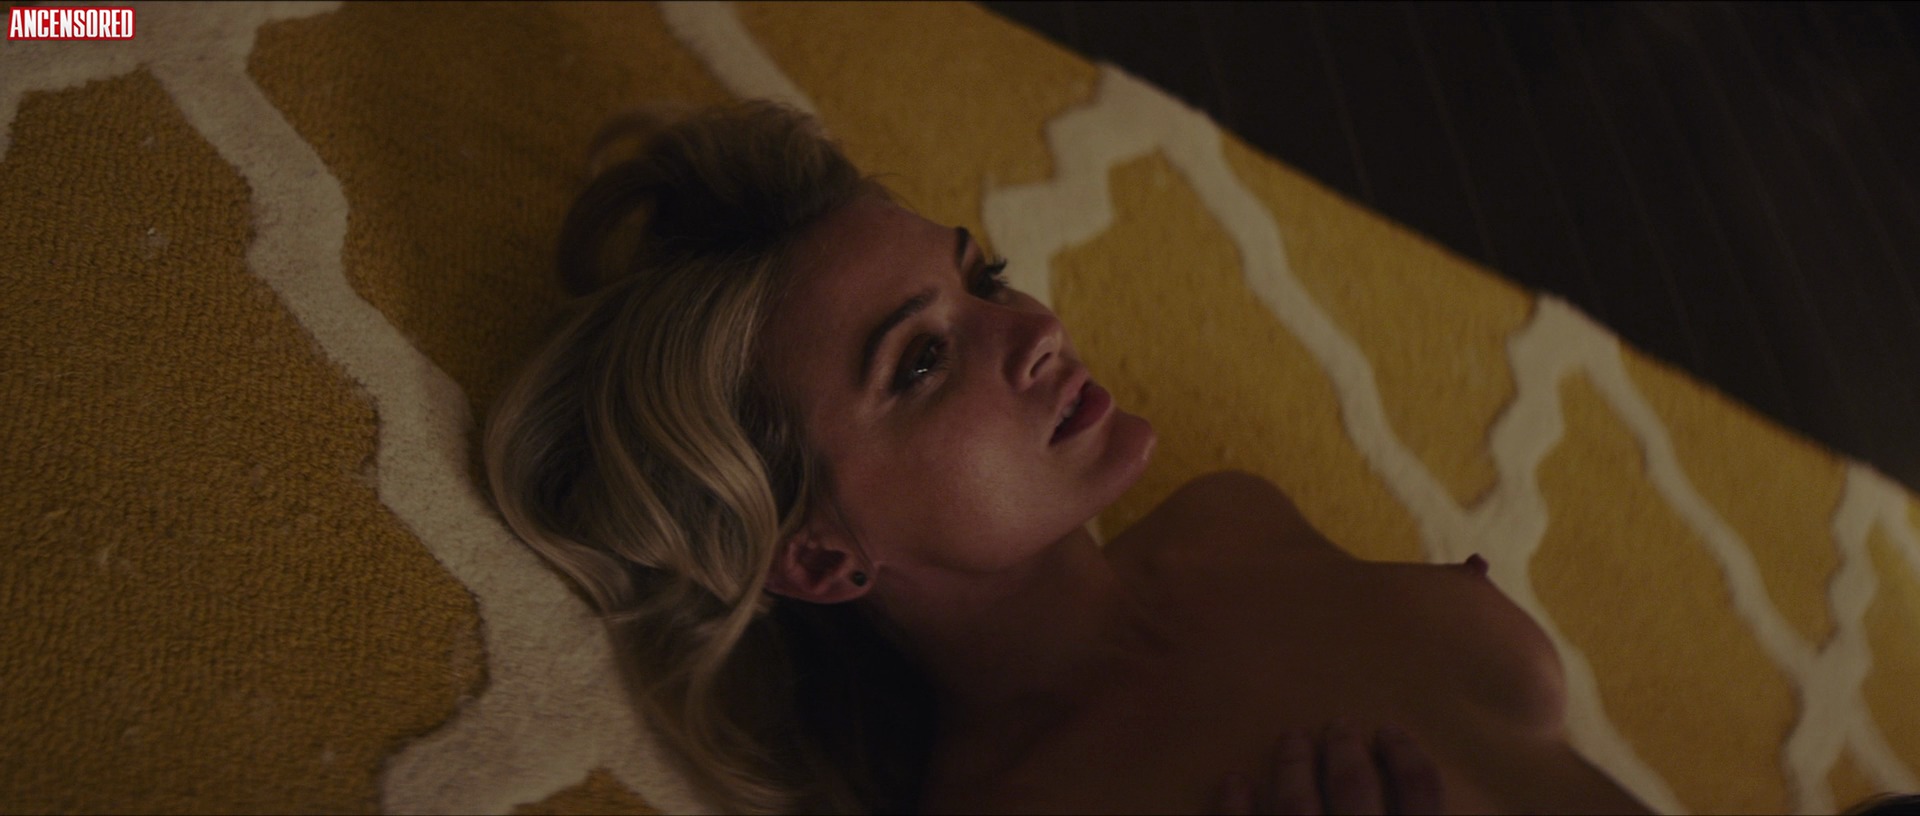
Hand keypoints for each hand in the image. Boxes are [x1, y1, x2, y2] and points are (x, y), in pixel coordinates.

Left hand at [1216, 722, 1445, 814]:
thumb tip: (1416, 798)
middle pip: (1355, 787)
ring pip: (1298, 804)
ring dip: (1293, 765)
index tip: (1390, 730)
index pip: (1422, 793)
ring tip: (1290, 737)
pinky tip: (1234, 781)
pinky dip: (1234, 805)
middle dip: (1345, 750)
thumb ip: (1417, 812)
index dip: (1408, 757)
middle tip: (1338, 724)